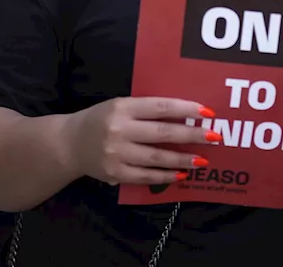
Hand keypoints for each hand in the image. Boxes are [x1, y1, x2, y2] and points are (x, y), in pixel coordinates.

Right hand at [63, 96, 217, 186]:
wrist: (68, 144)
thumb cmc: (101, 119)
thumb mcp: (120, 106)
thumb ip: (146, 110)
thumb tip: (185, 115)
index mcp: (123, 107)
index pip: (161, 107)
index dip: (186, 109)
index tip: (208, 112)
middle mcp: (119, 129)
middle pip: (163, 133)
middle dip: (191, 135)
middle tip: (214, 136)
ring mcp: (117, 153)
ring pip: (156, 158)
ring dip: (182, 159)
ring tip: (202, 160)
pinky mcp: (114, 173)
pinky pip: (145, 176)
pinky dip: (165, 176)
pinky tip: (181, 175)